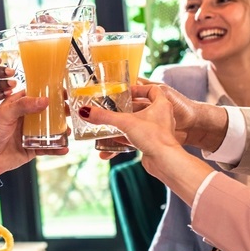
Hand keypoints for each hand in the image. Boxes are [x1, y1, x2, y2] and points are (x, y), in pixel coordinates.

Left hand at [0, 91, 67, 178]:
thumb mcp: (5, 114)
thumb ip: (23, 105)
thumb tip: (45, 100)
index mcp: (18, 105)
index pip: (37, 94)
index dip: (50, 92)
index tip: (64, 91)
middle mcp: (26, 118)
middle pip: (47, 112)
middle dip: (61, 111)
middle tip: (72, 111)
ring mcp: (30, 134)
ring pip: (50, 130)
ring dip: (61, 130)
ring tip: (69, 130)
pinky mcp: (32, 149)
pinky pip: (48, 148)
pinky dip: (57, 148)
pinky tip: (64, 148)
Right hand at [83, 86, 213, 202]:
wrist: (164, 162)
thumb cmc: (154, 137)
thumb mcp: (126, 123)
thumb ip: (105, 116)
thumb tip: (85, 111)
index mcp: (162, 104)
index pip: (152, 89)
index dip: (139, 89)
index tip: (126, 92)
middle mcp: (162, 116)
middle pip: (142, 107)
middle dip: (127, 108)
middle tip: (114, 107)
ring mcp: (158, 131)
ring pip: (138, 124)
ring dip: (125, 125)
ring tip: (110, 125)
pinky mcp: (152, 144)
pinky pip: (137, 137)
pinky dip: (125, 139)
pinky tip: (113, 142)